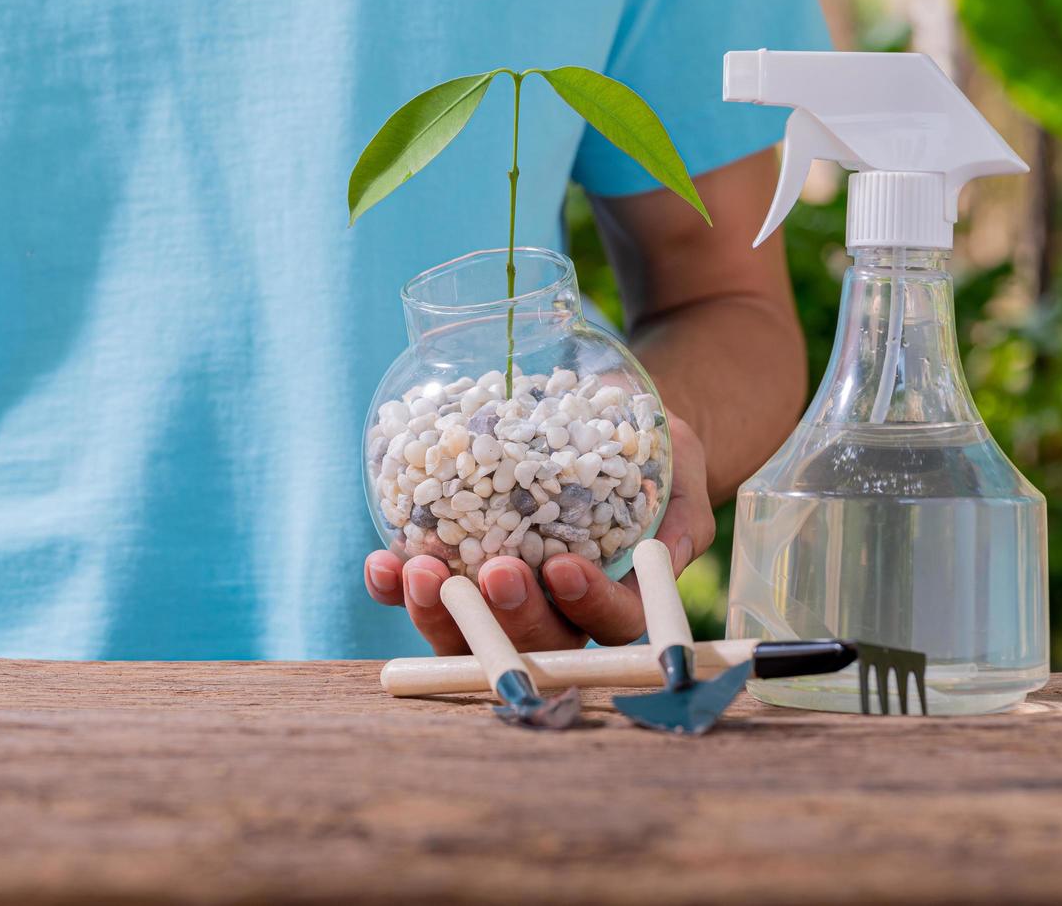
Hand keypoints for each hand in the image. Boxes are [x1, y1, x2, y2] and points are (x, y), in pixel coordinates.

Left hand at [363, 411, 714, 654]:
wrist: (590, 420)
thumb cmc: (643, 449)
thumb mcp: (675, 466)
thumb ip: (679, 509)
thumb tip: (669, 549)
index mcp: (615, 596)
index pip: (611, 622)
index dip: (588, 605)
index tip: (565, 567)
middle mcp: (554, 611)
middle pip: (532, 642)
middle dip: (508, 617)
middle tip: (493, 573)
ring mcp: (497, 601)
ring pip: (467, 634)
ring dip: (440, 613)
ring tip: (421, 570)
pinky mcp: (451, 574)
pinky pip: (418, 597)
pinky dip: (394, 587)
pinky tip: (382, 564)